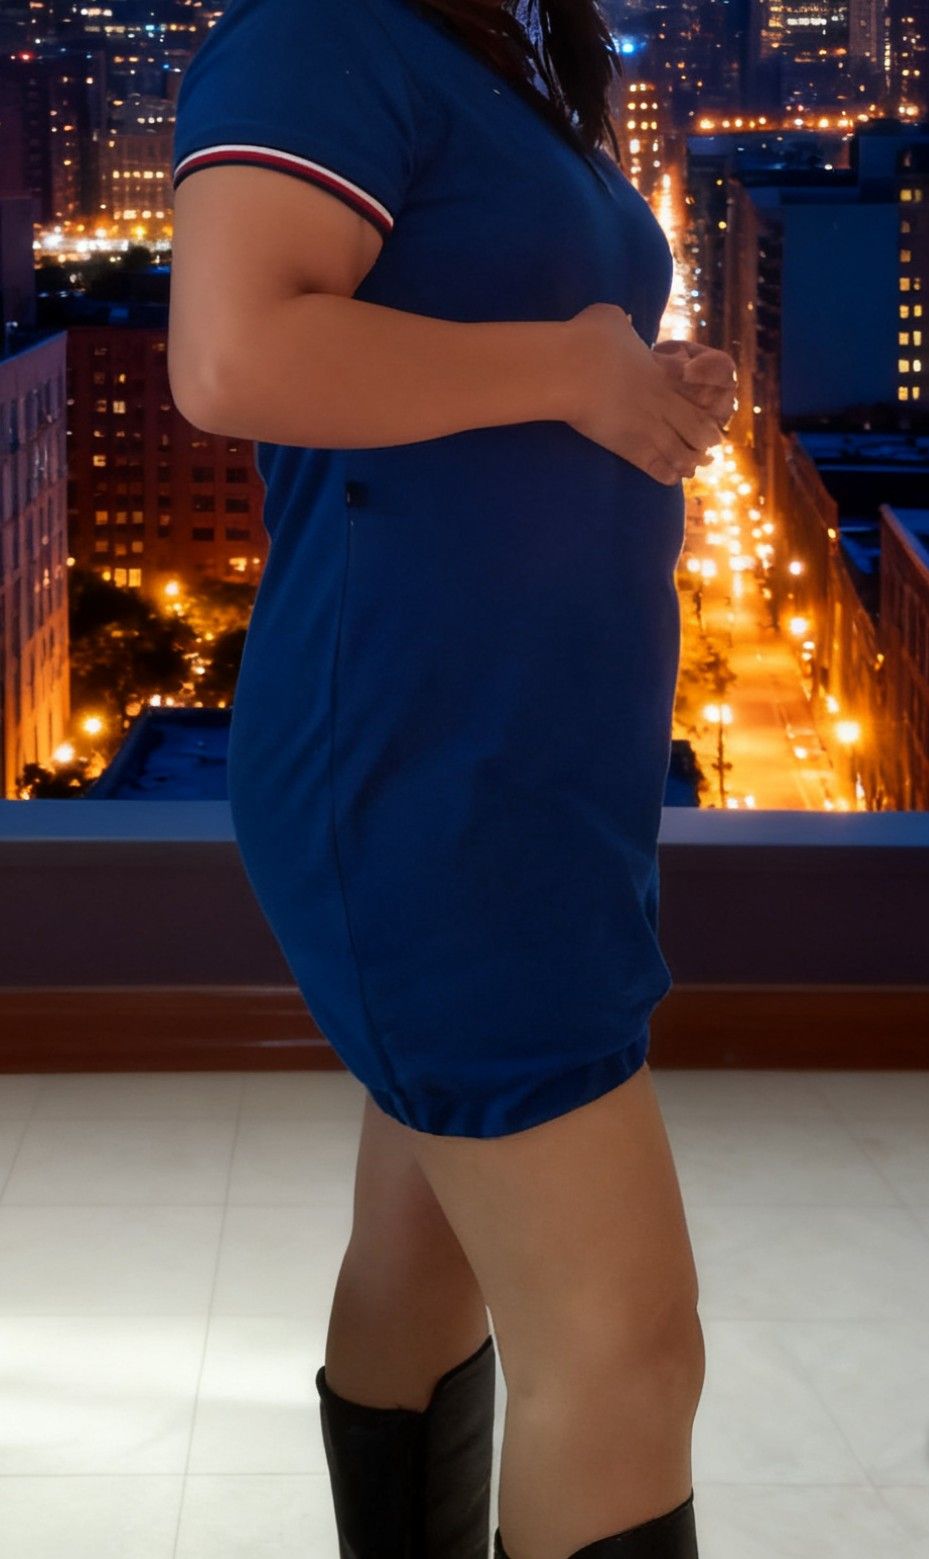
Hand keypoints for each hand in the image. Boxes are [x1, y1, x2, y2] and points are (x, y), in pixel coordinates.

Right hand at [563, 304, 726, 484]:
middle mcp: (663, 402)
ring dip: (690, 460)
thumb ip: (622, 322)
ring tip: (692, 467)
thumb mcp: (609, 318)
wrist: (570, 367)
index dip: (706, 401)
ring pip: (685, 452)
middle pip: (700, 427)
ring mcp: (649, 427)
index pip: (698, 391)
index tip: (704, 407)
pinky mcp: (631, 447)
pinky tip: (671, 479)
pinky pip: (659, 468)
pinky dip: (667, 475)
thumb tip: (621, 319)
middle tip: (706, 445)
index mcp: (662, 371)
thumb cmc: (586, 338)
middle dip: (706, 438)